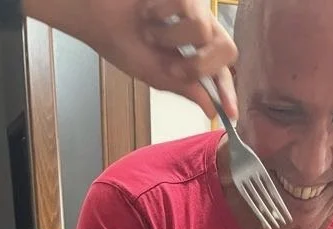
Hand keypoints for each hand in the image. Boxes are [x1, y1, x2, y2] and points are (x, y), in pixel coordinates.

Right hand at [24, 0, 237, 119]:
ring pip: (203, 31)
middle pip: (228, 51)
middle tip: (171, 67)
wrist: (101, 18)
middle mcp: (203, 31)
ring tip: (150, 31)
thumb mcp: (157, 75)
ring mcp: (196, 8)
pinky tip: (148, 11)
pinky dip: (160, 14)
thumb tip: (211, 109)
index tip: (231, 114)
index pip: (222, 74)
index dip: (228, 92)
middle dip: (199, 64)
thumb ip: (187, 89)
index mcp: (198, 54)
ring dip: (170, 38)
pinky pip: (184, 7)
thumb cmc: (127, 45)